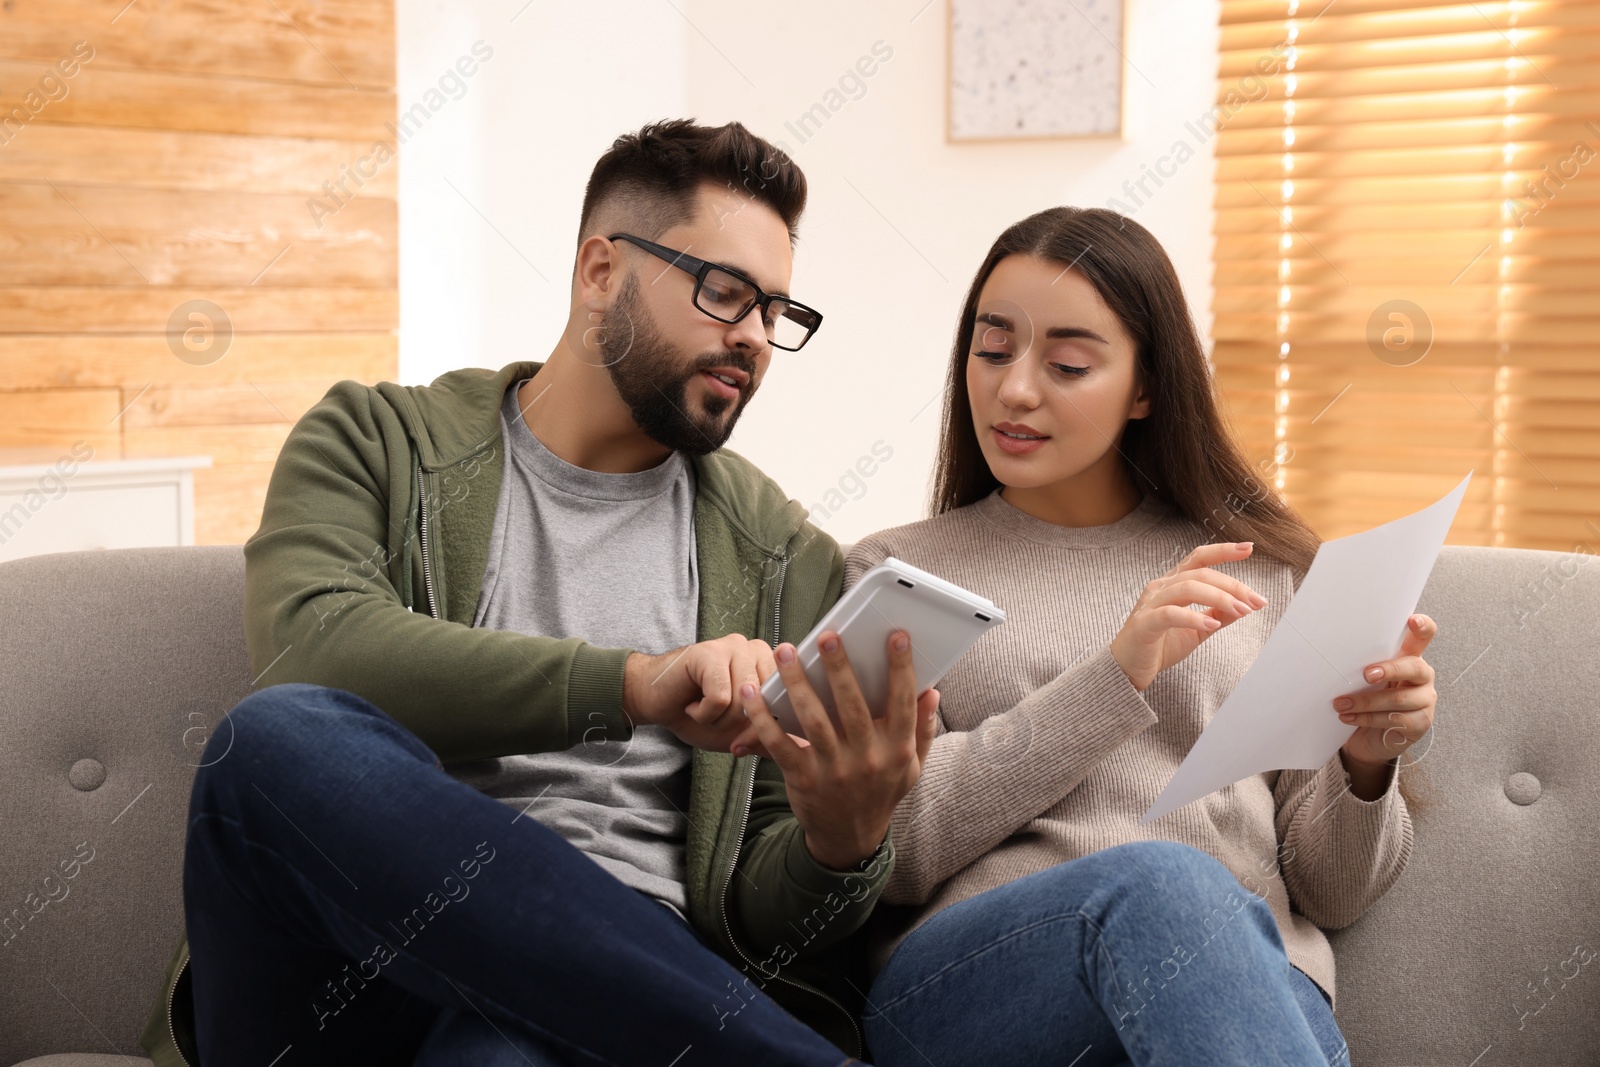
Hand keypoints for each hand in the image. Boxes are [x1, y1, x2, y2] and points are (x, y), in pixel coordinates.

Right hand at [622, 635, 776, 750]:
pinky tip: (692, 704)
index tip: (743, 735)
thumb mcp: (740, 732)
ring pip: (744, 702)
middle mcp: (756, 649)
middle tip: (717, 719)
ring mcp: (733, 646)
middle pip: (765, 703)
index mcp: (769, 664)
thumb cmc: (698, 714)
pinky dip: (703, 713)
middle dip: (740, 725)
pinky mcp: (709, 652)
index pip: (786, 701)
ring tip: (703, 710)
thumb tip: (808, 749)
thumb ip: (772, 735)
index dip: (765, 726)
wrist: (655, 702)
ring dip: (718, 720)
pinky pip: (720, 698)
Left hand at [732, 630, 940, 869]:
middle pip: (852, 705)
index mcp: (897, 749)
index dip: (902, 669)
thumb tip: (932, 692)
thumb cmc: (880, 791)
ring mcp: (834, 770)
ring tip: (785, 653)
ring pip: (813, 719)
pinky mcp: (803, 779)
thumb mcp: (911, 767)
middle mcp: (868, 758)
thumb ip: (923, 730)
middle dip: (839, 667)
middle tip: (828, 637)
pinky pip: (780, 744)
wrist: (849, 838)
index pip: (903, 702)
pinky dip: (763, 719)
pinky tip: (752, 693)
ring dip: (797, 683)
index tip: (897, 636)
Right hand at [1110, 542, 1267, 690]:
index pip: (1199, 558)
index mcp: (1172, 584)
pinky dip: (1194, 617)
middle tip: (1256, 601)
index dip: (1223, 551)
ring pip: (1187, 588)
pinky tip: (1212, 624)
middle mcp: (1160, 587)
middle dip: (1233, 585)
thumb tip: (1246, 605)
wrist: (1129, 669)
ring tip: (1241, 611)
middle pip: (1200, 574)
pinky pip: (1171, 614)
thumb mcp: (1198, 629)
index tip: (1249, 548)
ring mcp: (1150, 603)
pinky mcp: (1144, 623)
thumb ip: (1218, 614)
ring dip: (1219, 598)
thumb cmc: (1160, 646)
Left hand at [1335, 613, 1437, 791]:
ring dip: (1365, 701)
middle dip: (1389, 670)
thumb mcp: (1363, 677)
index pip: (1424, 637)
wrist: (1368, 736)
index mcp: (1409, 657)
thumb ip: (1360, 663)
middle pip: (1414, 667)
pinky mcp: (1420, 723)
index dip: (1423, 627)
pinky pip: (1394, 720)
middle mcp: (1422, 677)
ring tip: (1340, 704)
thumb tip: (1329, 649)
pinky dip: (1367, 719)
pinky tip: (1348, 718)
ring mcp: (1425, 700)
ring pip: (1399, 699)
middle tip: (1366, 674)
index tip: (1412, 620)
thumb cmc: (1366, 698)